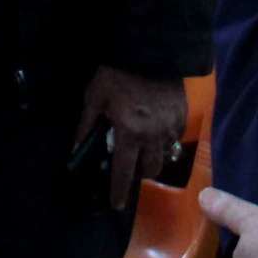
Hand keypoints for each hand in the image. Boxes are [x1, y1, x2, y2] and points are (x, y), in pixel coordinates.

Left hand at [76, 66, 186, 210]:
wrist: (149, 52)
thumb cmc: (116, 74)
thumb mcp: (94, 97)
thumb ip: (85, 125)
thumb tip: (75, 149)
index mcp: (128, 134)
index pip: (123, 172)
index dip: (118, 191)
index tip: (116, 206)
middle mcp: (152, 137)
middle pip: (149, 169)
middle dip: (140, 174)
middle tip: (131, 168)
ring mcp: (170, 128)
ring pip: (165, 157)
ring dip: (154, 159)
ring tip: (144, 152)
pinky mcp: (182, 117)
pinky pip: (175, 139)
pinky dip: (166, 141)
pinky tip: (157, 132)